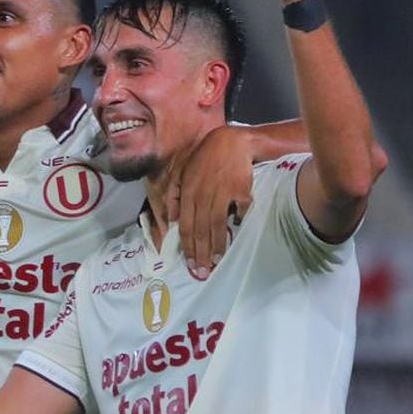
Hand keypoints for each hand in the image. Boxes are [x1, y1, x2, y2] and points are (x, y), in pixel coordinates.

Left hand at [167, 125, 253, 278]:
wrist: (233, 142)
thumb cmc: (206, 159)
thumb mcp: (184, 173)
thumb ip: (175, 196)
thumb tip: (171, 221)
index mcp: (188, 192)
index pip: (186, 225)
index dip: (187, 247)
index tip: (190, 263)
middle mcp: (203, 194)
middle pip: (200, 230)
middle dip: (201, 253)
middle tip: (203, 271)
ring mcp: (222, 193)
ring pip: (218, 225)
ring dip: (217, 245)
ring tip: (217, 260)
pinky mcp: (241, 190)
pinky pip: (240, 211)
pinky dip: (239, 222)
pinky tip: (237, 234)